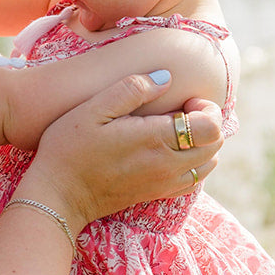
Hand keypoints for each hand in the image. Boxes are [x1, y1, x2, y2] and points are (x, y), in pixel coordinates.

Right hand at [23, 73, 225, 232]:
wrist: (58, 196)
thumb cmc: (69, 148)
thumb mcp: (92, 110)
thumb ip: (131, 89)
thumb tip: (166, 78)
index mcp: (156, 140)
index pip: (212, 126)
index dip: (207, 108)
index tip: (184, 100)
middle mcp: (168, 165)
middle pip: (216, 144)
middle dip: (207, 122)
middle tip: (179, 110)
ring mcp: (164, 183)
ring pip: (209, 163)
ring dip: (202, 144)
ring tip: (176, 130)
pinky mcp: (157, 194)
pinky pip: (194, 180)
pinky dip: (193, 163)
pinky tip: (169, 151)